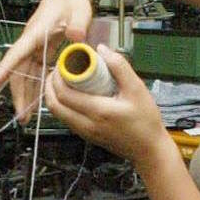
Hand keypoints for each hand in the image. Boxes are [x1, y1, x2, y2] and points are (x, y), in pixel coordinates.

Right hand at [0, 0, 94, 120]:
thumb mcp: (79, 9)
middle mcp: (31, 41)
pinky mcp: (41, 49)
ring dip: (26, 94)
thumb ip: (78, 24)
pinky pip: (35, 71)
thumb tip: (76, 38)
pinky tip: (39, 100)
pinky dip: (36, 86)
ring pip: (25, 74)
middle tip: (21, 117)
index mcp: (35, 32)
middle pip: (19, 71)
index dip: (4, 70)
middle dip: (17, 94)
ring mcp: (35, 46)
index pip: (16, 53)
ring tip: (27, 116)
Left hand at [44, 48, 170, 169]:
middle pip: (53, 104)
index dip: (58, 75)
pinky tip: (71, 93)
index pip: (64, 93)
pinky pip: (65, 118)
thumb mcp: (137, 89)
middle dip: (50, 84)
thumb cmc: (146, 121)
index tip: (64, 61)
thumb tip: (101, 49)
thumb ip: (119, 67)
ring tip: (62, 79)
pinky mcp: (85, 135)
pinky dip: (62, 104)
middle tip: (58, 69)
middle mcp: (86, 124)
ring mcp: (84, 132)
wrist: (149, 150)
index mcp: (98, 111)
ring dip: (54, 94)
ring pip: (57, 113)